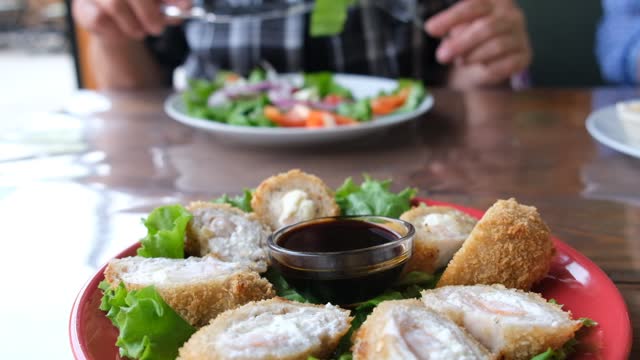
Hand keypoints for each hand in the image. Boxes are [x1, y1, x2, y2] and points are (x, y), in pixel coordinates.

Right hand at [72, 0, 189, 41]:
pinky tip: (120, 30)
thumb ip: (173, 3)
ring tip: (139, 31)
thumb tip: (186, 7)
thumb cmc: (138, 6)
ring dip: (133, 25)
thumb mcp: (159, 2)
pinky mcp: (81, 7)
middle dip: (149, 14)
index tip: (184, 7)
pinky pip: (100, 20)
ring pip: (114, 5)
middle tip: (158, 28)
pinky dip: (116, 31)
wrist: (113, 23)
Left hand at [425, 0, 530, 86]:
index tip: (430, 29)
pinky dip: (488, 70)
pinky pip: (506, 65)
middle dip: (461, 43)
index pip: (472, 7)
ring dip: (473, 57)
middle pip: (487, 27)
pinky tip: (479, 70)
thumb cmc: (471, 40)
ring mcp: (521, 35)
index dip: (450, 18)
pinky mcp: (525, 56)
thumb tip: (432, 27)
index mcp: (494, 1)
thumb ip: (449, 27)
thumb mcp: (458, 29)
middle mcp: (512, 15)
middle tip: (442, 56)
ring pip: (497, 46)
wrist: (489, 62)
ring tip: (461, 62)